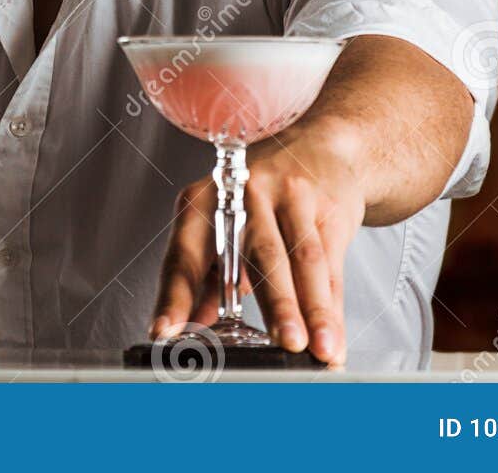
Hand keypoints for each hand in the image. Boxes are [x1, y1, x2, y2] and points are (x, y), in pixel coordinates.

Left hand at [150, 117, 365, 363]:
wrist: (318, 148)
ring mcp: (290, 194)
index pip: (184, 255)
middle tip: (281, 344)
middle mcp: (244, 193)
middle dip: (273, 303)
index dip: (174, 297)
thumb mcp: (223, 228)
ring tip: (317, 348)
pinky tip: (332, 338)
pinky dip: (333, 308)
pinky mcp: (328, 205)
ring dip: (312, 310)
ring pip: (302, 259)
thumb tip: (191, 327)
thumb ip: (204, 279)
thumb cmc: (260, 198)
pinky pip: (331, 264)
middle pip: (259, 254)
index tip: (165, 331)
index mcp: (204, 202)